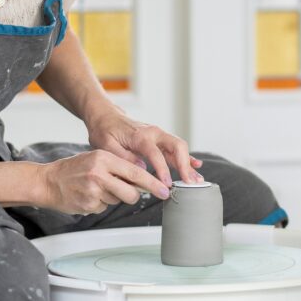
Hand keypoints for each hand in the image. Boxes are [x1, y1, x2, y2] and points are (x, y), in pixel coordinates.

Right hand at [37, 149, 171, 214]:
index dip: (153, 183)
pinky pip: (105, 207)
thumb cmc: (73, 169)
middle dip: (134, 195)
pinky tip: (89, 195)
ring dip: (113, 197)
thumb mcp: (96, 159)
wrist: (48, 181)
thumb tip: (143, 180)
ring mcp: (93, 191)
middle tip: (130, 193)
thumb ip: (118, 167)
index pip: (135, 172)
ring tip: (97, 188)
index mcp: (103, 157)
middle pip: (131, 192)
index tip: (165, 190)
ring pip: (119, 200)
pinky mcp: (89, 205)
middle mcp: (99, 173)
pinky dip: (100, 203)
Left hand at [85, 108, 204, 188]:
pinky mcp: (159, 139)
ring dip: (188, 163)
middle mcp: (153, 133)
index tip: (167, 184)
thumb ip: (123, 156)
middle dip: (185, 165)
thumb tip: (140, 168)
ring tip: (197, 180)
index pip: (156, 154)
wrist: (105, 116)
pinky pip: (175, 148)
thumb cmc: (104, 130)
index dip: (163, 170)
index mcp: (140, 136)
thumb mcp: (105, 144)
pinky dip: (186, 157)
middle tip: (189, 183)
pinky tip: (195, 166)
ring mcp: (158, 135)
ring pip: (179, 147)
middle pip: (176, 146)